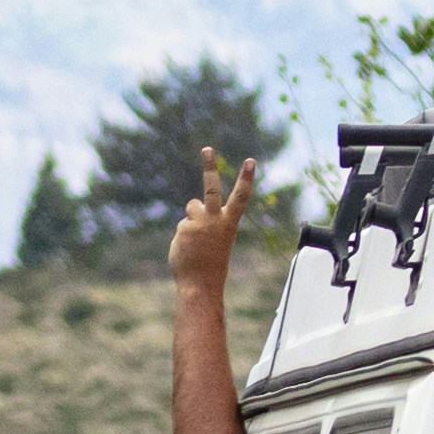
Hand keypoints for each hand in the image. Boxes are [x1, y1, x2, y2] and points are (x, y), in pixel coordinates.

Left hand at [167, 154, 252, 282]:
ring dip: (192, 217)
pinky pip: (182, 224)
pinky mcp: (184, 228)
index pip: (241, 197)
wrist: (200, 284)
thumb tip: (192, 206)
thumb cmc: (211, 262)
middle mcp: (215, 219)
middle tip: (206, 149)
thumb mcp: (215, 238)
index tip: (251, 161)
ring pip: (191, 206)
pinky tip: (187, 249)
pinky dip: (183, 236)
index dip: (246, 178)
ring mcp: (198, 223)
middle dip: (210, 167)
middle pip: (212, 188)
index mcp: (229, 223)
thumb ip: (207, 219)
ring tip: (196, 238)